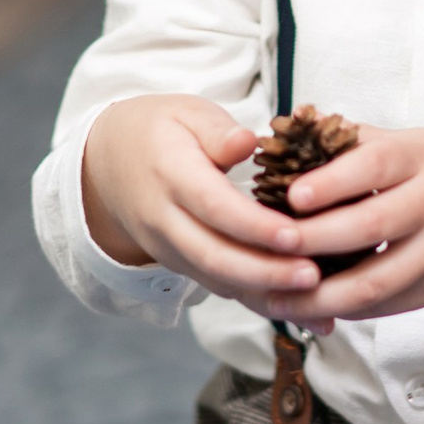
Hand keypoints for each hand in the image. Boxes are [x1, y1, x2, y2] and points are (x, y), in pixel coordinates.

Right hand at [81, 95, 319, 308]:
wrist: (105, 165)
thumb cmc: (159, 131)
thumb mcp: (186, 112)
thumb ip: (217, 129)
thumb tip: (248, 142)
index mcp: (169, 174)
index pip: (213, 206)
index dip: (253, 226)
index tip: (294, 235)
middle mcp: (165, 220)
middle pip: (214, 256)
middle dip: (265, 273)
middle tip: (314, 277)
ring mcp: (169, 250)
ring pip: (218, 281)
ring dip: (267, 295)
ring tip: (318, 299)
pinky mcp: (181, 265)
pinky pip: (221, 287)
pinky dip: (260, 302)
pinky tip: (303, 311)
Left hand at [259, 126, 423, 327]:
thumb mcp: (416, 143)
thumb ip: (357, 142)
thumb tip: (288, 130)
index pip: (374, 166)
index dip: (331, 182)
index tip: (290, 195)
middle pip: (370, 227)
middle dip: (313, 241)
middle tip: (267, 247)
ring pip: (376, 282)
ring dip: (321, 294)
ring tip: (275, 297)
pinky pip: (387, 306)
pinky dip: (345, 309)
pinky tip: (311, 306)